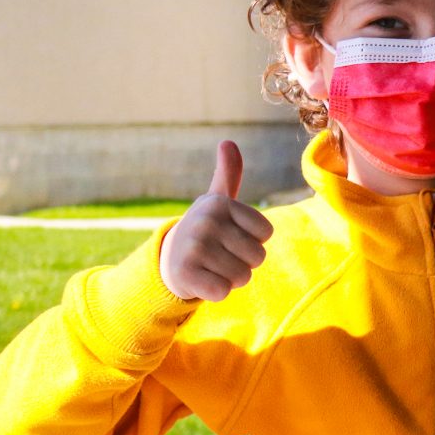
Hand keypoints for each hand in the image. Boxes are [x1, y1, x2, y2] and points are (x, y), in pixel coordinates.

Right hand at [159, 141, 274, 301]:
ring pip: (242, 276)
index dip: (254, 241)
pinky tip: (201, 280)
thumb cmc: (205, 230)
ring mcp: (194, 246)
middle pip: (257, 257)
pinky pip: (224, 291)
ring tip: (211, 266)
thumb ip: (229, 174)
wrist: (168, 260)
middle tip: (220, 255)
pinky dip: (216, 292)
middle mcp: (206, 221)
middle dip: (244, 263)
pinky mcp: (186, 273)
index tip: (231, 236)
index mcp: (221, 204)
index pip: (266, 234)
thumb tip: (227, 142)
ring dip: (230, 278)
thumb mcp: (217, 201)